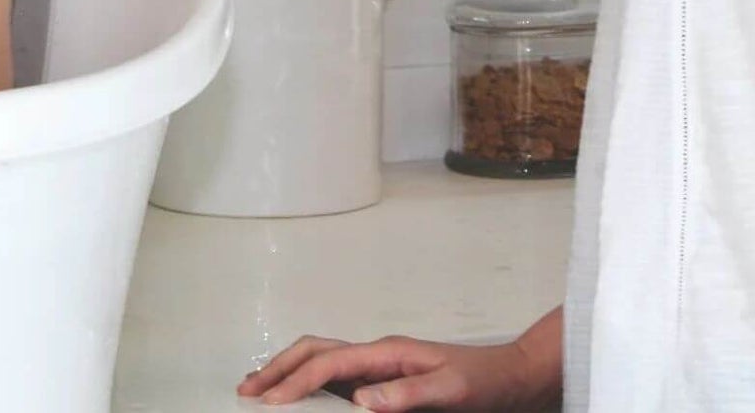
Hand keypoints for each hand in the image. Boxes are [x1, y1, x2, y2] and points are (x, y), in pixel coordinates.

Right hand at [238, 334, 554, 411]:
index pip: (329, 363)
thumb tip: (359, 399)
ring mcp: (378, 365)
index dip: (296, 382)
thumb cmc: (482, 383)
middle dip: (278, 368)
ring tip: (260, 389)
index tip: (269, 403)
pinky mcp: (383, 379)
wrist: (508, 377)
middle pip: (315, 350)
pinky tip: (299, 397)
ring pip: (321, 359)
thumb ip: (406, 395)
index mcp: (387, 352)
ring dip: (288, 371)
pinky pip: (335, 376)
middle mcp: (376, 353)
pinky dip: (308, 382)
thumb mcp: (450, 393)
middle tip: (246, 390)